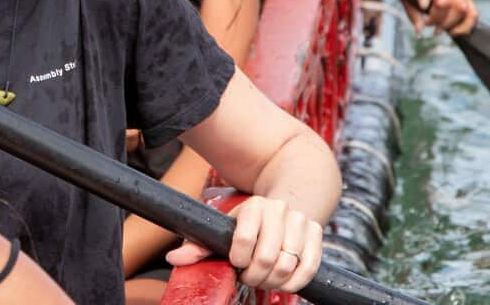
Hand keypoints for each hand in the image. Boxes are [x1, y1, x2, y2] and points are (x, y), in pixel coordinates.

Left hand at [165, 196, 322, 292]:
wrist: (284, 206)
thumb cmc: (246, 225)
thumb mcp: (222, 230)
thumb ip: (198, 246)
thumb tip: (173, 259)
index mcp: (253, 206)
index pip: (244, 238)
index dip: (238, 259)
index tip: (236, 263)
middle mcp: (279, 210)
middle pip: (267, 257)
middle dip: (255, 276)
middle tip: (249, 278)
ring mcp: (300, 221)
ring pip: (288, 264)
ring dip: (274, 281)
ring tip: (264, 279)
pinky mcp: (316, 234)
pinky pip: (309, 267)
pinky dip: (295, 282)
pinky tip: (284, 282)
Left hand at [404, 0, 478, 35]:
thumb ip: (411, 9)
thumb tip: (420, 30)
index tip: (423, 6)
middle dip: (437, 16)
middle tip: (428, 24)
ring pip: (461, 8)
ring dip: (450, 23)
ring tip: (438, 30)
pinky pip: (473, 13)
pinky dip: (466, 26)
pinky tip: (453, 31)